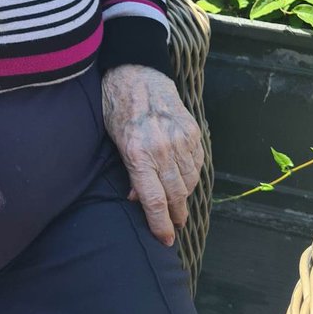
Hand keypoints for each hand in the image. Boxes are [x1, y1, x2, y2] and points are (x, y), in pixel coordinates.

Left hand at [101, 64, 204, 246]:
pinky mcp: (194, 132)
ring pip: (190, 181)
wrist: (137, 73)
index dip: (160, 224)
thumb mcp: (114, 140)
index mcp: (138, 153)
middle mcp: (162, 149)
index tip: (165, 240)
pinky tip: (185, 180)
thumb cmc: (117, 106)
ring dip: (185, 197)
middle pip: (176, 195)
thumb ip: (128, 169)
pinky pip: (198, 163)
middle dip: (175, 216)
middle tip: (174, 228)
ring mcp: (181, 140)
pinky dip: (193, 175)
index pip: (153, 200)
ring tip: (178, 206)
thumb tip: (137, 197)